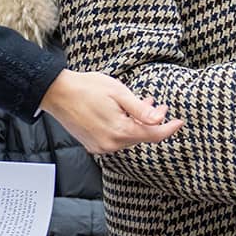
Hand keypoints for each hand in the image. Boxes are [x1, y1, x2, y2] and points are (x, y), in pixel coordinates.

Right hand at [40, 69, 180, 153]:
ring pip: (128, 138)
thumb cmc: (87, 88)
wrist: (56, 92)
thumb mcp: (119, 93)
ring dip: (137, 123)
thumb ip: (141, 109)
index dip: (168, 128)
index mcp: (119, 132)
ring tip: (141, 104)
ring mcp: (99, 147)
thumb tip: (159, 120)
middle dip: (151, 122)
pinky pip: (115, 139)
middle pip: (140, 137)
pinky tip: (124, 114)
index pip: (153, 135)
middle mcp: (110, 145)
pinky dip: (123, 127)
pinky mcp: (92, 144)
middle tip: (157, 104)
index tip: (179, 121)